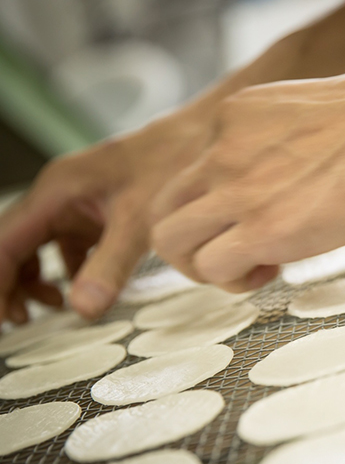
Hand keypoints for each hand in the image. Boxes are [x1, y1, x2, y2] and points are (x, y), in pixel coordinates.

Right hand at [0, 110, 212, 322]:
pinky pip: (69, 247)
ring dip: (38, 279)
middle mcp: (59, 195)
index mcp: (57, 190)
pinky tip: (90, 290)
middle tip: (19, 321)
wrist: (205, 143)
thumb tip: (83, 307)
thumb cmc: (172, 164)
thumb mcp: (140, 221)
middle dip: (10, 284)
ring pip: (38, 247)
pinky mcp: (98, 213)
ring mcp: (78, 204)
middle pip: (13, 245)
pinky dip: (71, 272)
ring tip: (54, 308)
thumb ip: (110, 265)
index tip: (1, 317)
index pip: (4, 241)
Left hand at [151, 73, 344, 291]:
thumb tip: (293, 175)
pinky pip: (212, 267)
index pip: (192, 171)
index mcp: (237, 116)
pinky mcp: (261, 229)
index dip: (216, 205)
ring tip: (248, 269)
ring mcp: (237, 189)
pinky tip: (269, 274)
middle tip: (233, 253)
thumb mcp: (313, 116)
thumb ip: (281, 143)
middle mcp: (222, 148)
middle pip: (164, 207)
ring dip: (203, 265)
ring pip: (171, 240)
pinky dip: (233, 281)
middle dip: (191, 241)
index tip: (252, 218)